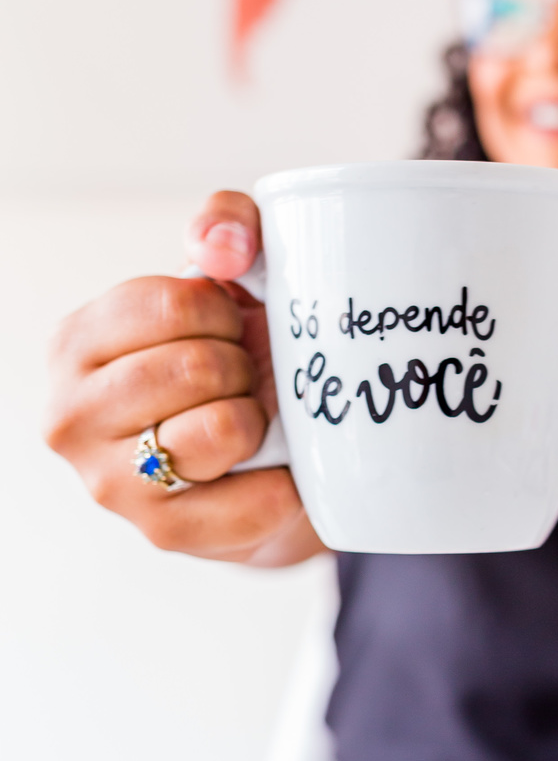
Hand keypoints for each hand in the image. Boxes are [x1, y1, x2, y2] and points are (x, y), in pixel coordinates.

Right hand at [45, 189, 324, 565]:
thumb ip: (229, 226)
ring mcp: (110, 484)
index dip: (225, 311)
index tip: (227, 327)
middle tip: (242, 380)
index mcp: (75, 343)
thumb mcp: (231, 275)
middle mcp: (71, 416)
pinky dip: (285, 484)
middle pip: (196, 366)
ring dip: (260, 420)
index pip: (172, 303)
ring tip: (251, 422)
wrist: (266, 466)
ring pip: (222, 429)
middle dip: (242, 366)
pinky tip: (274, 472)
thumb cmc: (235, 358)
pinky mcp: (164, 534)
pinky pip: (254, 500)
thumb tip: (223, 247)